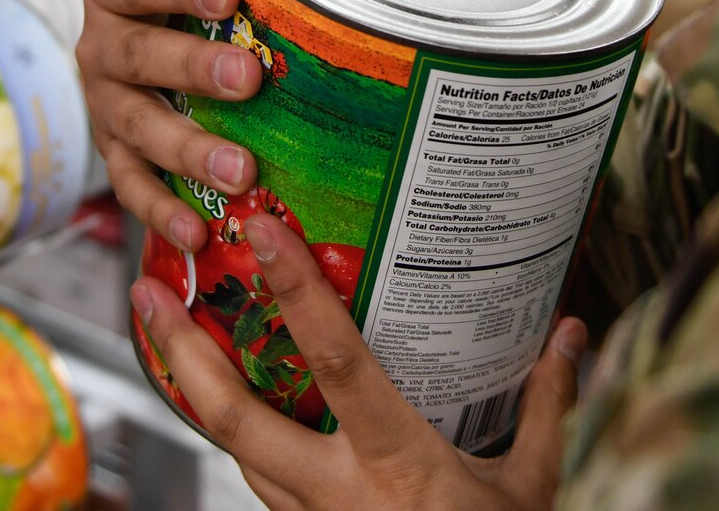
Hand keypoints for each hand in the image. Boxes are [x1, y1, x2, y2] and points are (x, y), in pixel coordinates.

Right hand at [78, 0, 349, 252]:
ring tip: (239, 168)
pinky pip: (130, 191)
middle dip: (189, 68)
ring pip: (132, 128)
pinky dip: (162, 212)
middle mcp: (104, 45)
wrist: (149, 56)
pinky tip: (203, 232)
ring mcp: (106, 107)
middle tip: (248, 80)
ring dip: (183, 149)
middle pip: (135, 57)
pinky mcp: (115, 162)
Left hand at [132, 212, 584, 510]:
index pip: (336, 364)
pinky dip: (236, 436)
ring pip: (236, 451)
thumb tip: (572, 332)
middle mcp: (338, 496)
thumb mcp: (534, 486)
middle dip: (184, 353)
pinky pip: (259, 481)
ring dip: (195, 390)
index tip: (261, 233)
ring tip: (168, 330)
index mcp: (398, 465)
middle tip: (147, 293)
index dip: (296, 294)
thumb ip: (546, 406)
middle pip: (238, 418)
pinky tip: (225, 398)